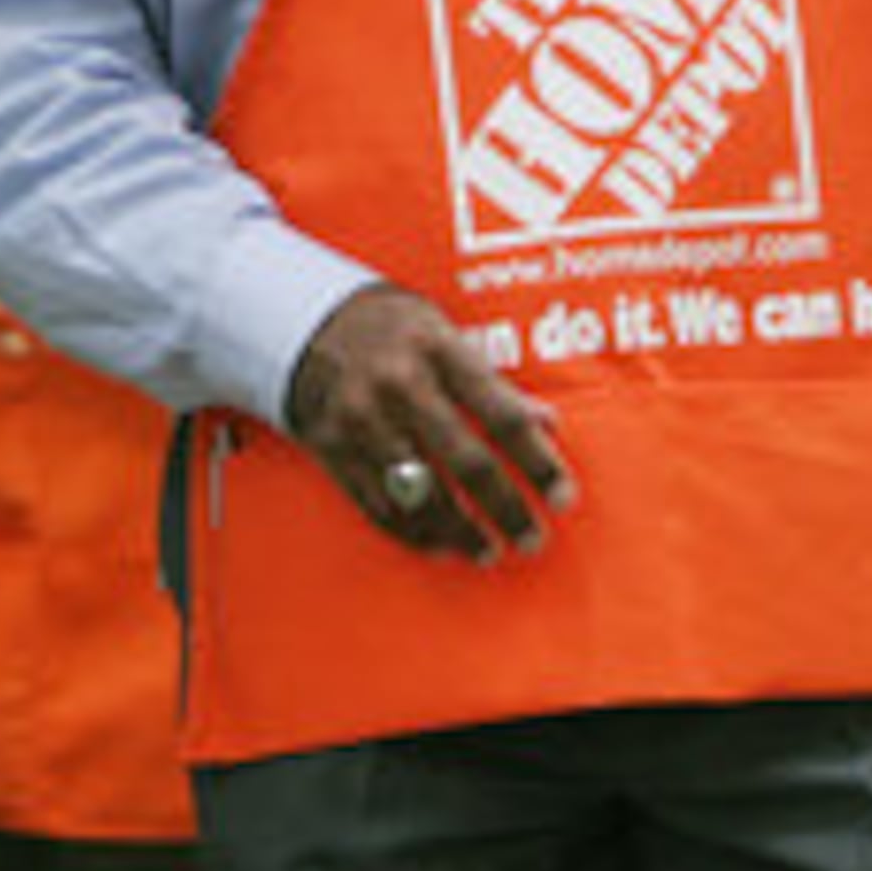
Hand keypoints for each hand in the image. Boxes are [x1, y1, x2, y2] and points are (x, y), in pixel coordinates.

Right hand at [282, 282, 573, 563]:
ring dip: (460, 532)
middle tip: (531, 539)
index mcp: (437, 349)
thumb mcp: (446, 333)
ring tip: (487, 551)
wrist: (309, 319)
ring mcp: (360, 417)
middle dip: (506, 509)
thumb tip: (545, 423)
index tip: (563, 497)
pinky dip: (413, 532)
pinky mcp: (330, 445)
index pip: (501, 415)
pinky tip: (440, 545)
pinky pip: (377, 504)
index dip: (537, 462)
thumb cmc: (394, 328)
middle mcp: (399, 384)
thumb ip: (494, 382)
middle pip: (465, 463)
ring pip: (420, 494)